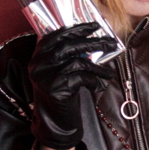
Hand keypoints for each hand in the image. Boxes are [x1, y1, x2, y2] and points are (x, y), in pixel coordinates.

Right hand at [27, 23, 116, 149]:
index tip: (95, 26)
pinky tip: (99, 87)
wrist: (53, 123)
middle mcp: (38, 64)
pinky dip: (94, 81)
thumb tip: (93, 40)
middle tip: (110, 42)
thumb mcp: (60, 72)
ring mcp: (45, 76)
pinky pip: (81, 78)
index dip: (77, 29)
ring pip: (77, 62)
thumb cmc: (61, 94)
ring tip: (109, 73)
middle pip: (69, 45)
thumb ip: (68, 56)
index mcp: (38, 56)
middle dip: (93, 42)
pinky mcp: (54, 88)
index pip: (57, 35)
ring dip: (97, 66)